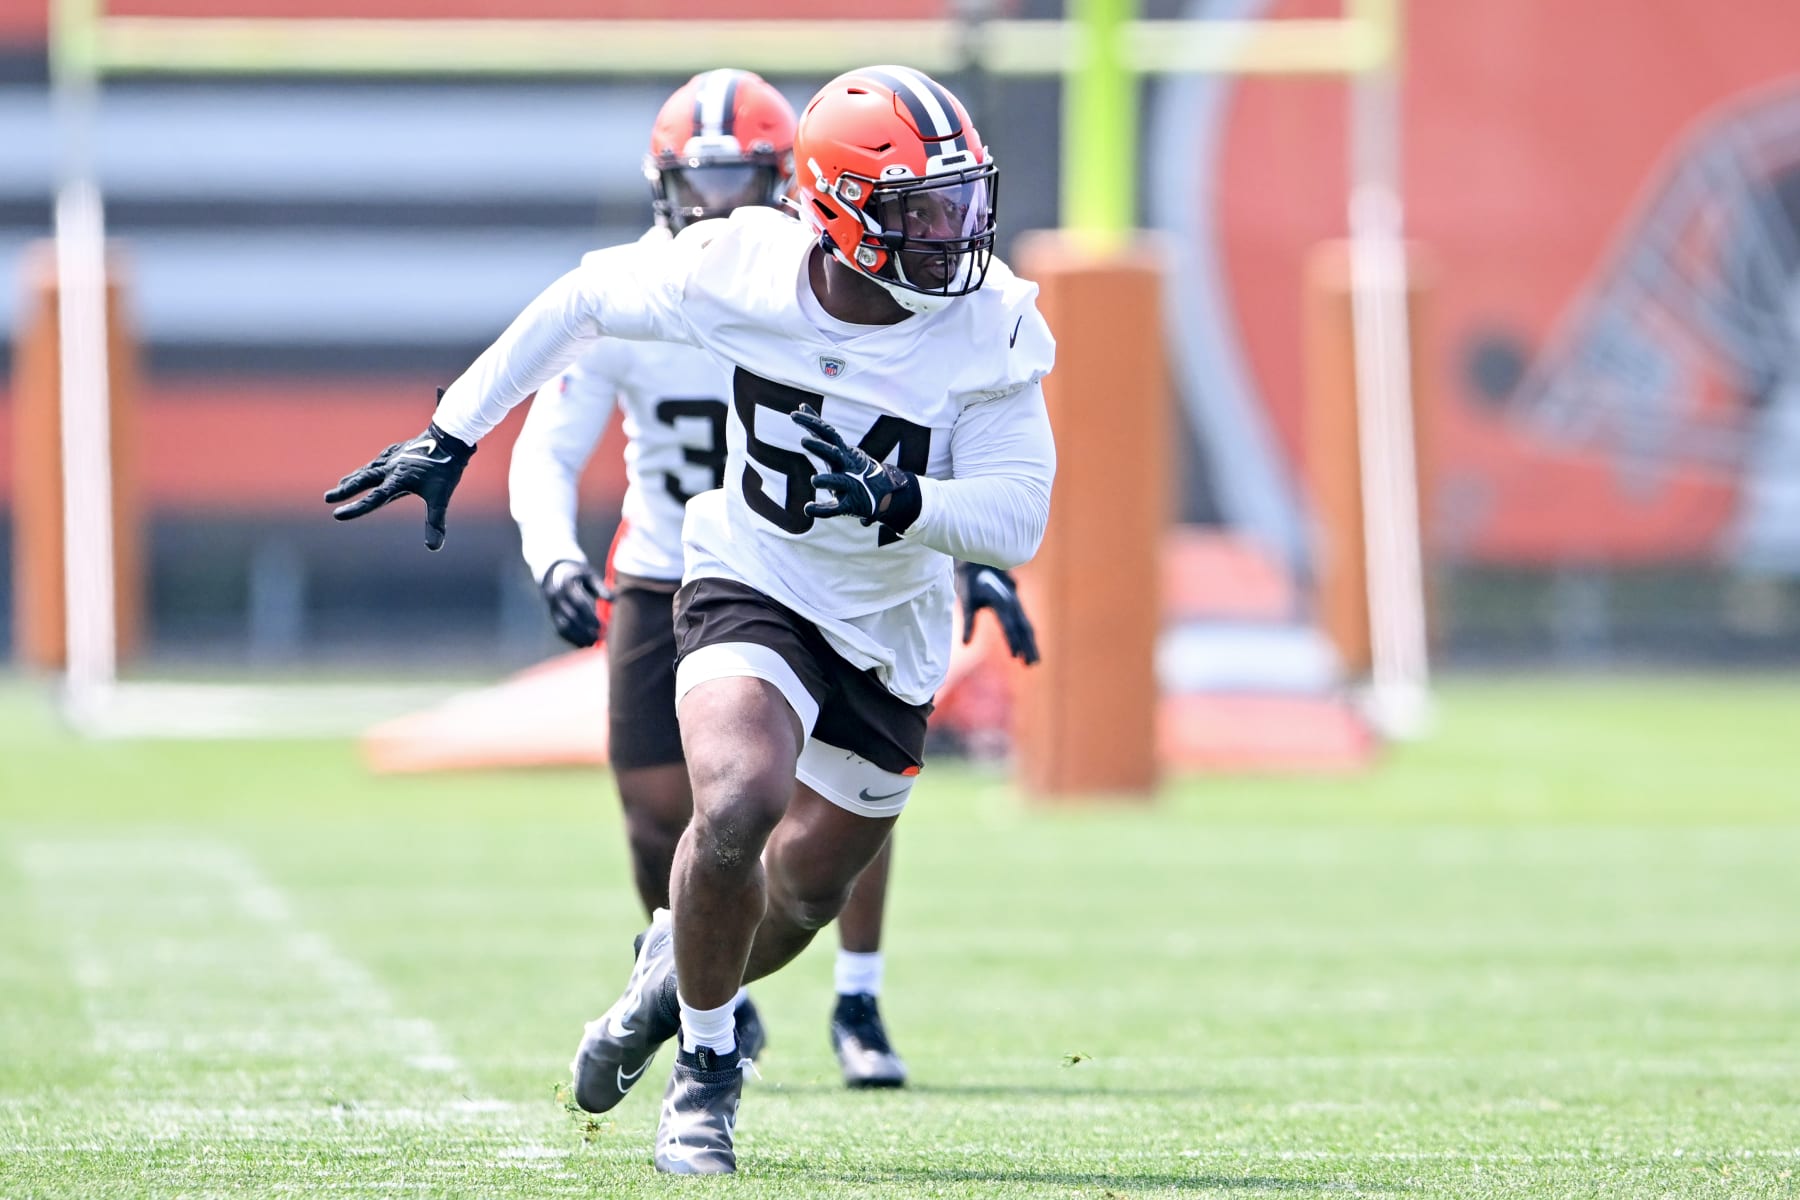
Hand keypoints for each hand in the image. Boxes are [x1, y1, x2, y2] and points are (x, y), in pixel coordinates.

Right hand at [324, 421, 474, 550]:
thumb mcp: (441, 497)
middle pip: (362, 481)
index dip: (356, 508)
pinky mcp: (396, 451)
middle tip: (327, 498)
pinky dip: (366, 468)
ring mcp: (392, 458)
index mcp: (398, 481)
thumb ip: (435, 522)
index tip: (337, 514)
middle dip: (344, 490)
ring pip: (367, 470)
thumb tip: (434, 548)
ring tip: (339, 486)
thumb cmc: (445, 470)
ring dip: (352, 478)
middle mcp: (390, 468)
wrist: (449, 439)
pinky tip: (365, 470)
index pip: (373, 499)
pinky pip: (376, 461)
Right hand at [540, 559, 610, 647]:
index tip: (601, 626)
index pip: (578, 603)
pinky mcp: (552, 615)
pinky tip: (583, 644)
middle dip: (584, 629)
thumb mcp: (590, 575)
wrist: (555, 572)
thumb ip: (601, 587)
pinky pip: (559, 630)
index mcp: (567, 584)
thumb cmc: (579, 574)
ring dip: (577, 637)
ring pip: (563, 626)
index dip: (589, 616)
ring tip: (592, 643)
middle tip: (599, 638)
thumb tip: (615, 600)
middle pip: (570, 617)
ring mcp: (552, 607)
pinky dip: (571, 639)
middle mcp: (556, 597)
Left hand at [791, 405, 920, 530]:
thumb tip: (801, 406)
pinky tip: (807, 509)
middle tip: (803, 441)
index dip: (812, 423)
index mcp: (842, 452)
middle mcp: (846, 467)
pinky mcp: (849, 505)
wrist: (882, 492)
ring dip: (827, 480)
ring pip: (838, 482)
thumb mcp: (836, 446)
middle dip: (820, 448)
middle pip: (834, 454)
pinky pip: (835, 508)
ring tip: (814, 480)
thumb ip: (818, 428)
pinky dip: (821, 510)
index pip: (827, 433)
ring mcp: (849, 485)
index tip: (793, 415)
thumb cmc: (851, 466)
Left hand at [957, 561, 1039, 664]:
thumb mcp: (966, 602)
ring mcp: (1016, 603)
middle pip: (1023, 628)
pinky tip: (1030, 648)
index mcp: (1001, 601)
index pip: (1008, 625)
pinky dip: (1028, 636)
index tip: (1015, 657)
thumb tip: (965, 644)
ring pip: (1026, 626)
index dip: (1012, 641)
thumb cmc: (970, 583)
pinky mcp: (1016, 604)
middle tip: (1031, 665)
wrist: (978, 561)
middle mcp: (1012, 602)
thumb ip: (968, 623)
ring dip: (1031, 644)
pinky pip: (1024, 622)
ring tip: (1034, 662)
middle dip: (1028, 647)